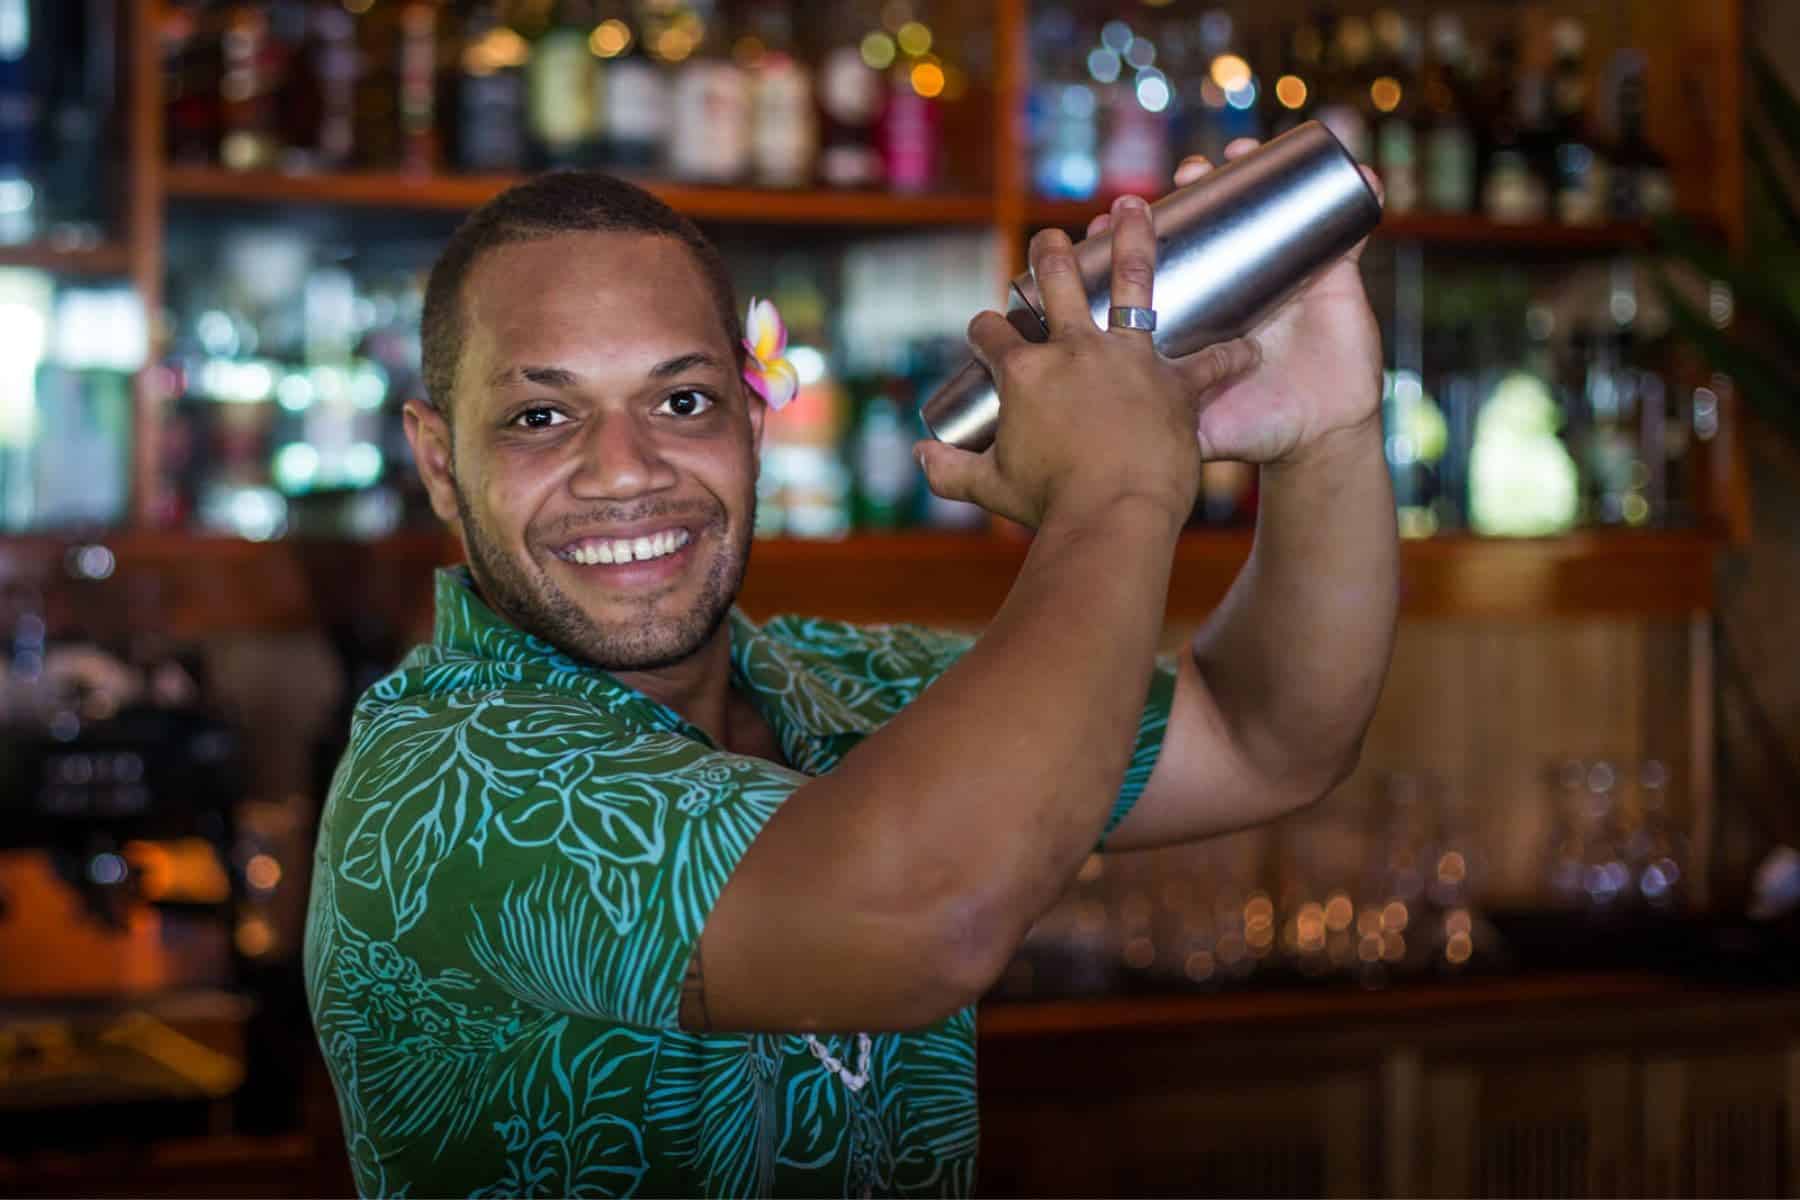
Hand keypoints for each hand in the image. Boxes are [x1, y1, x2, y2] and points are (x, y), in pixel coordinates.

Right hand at [915, 197, 1258, 529]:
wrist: (1111, 518)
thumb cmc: (1050, 506)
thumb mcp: (990, 488)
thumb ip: (950, 471)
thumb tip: (919, 458)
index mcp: (1025, 373)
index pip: (992, 333)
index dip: (985, 329)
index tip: (986, 330)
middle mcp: (1074, 350)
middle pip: (1057, 281)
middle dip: (1049, 252)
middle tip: (1050, 236)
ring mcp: (1128, 359)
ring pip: (1132, 281)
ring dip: (1133, 239)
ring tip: (1134, 208)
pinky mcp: (1174, 384)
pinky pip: (1208, 362)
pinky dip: (1229, 356)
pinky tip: (1250, 345)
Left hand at [1084, 139, 1386, 466]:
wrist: (1318, 439)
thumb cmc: (1255, 428)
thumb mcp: (1193, 421)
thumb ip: (1153, 420)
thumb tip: (1099, 430)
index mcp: (1202, 308)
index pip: (1162, 257)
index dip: (1135, 234)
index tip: (1108, 218)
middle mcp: (1240, 283)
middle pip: (1213, 218)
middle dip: (1197, 185)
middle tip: (1185, 172)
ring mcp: (1286, 275)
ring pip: (1270, 209)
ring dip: (1258, 170)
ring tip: (1241, 150)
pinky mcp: (1336, 279)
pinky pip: (1350, 231)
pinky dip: (1360, 194)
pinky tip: (1359, 170)